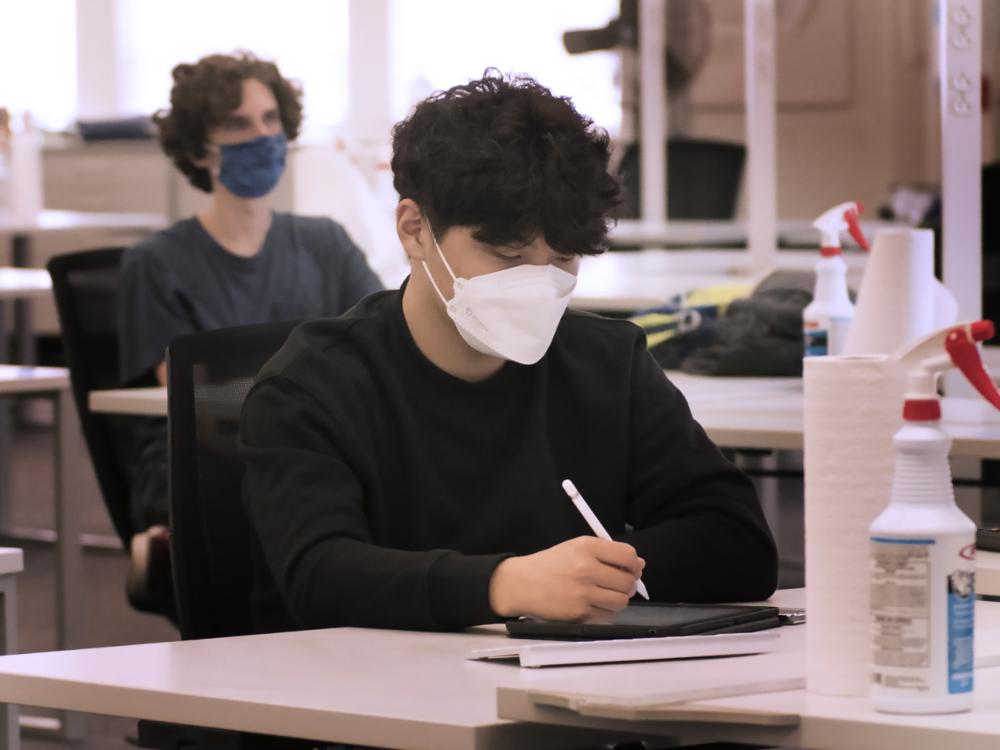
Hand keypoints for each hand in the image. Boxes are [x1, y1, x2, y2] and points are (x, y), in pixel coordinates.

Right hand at [489, 536, 645, 621]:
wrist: (522, 584)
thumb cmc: (551, 564)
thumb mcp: (576, 547)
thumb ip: (607, 552)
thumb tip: (638, 564)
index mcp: (586, 547)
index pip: (627, 555)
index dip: (634, 563)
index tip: (632, 568)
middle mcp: (585, 569)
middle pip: (628, 580)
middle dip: (629, 583)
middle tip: (620, 583)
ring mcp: (583, 593)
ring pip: (622, 600)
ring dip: (619, 598)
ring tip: (607, 594)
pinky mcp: (579, 614)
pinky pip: (608, 615)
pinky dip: (606, 611)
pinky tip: (595, 603)